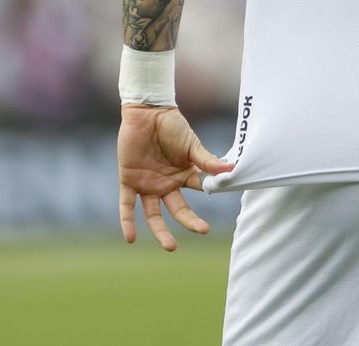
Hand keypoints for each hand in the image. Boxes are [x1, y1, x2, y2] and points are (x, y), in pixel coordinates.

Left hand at [117, 104, 233, 249]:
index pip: (199, 191)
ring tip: (170, 246)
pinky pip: (127, 205)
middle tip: (203, 230)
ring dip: (160, 231)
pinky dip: (127, 221)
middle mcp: (167, 184)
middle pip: (178, 209)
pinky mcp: (129, 180)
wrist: (147, 111)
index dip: (208, 196)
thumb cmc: (172, 125)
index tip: (220, 198)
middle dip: (190, 221)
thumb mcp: (191, 144)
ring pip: (153, 214)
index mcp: (184, 175)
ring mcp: (148, 184)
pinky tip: (131, 239)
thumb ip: (206, 160)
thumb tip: (232, 170)